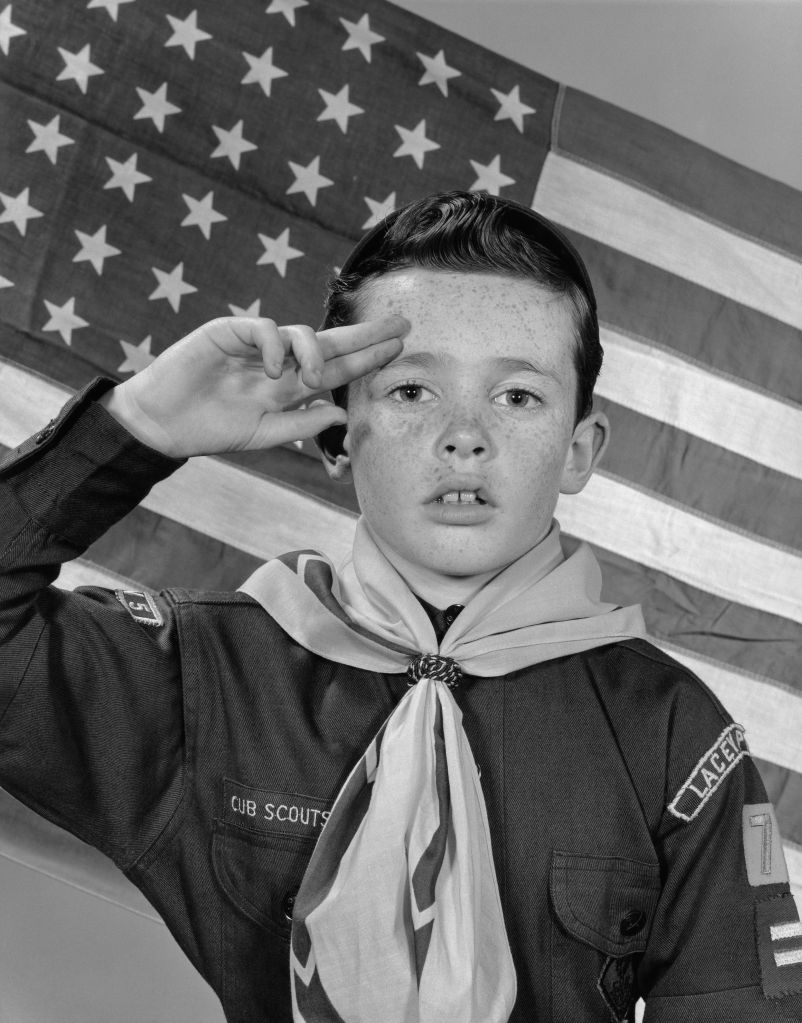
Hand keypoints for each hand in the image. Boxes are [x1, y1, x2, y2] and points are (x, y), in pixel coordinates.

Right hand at [99, 315, 407, 456]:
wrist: (164, 424)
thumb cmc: (211, 429)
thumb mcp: (265, 433)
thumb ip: (302, 422)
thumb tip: (340, 411)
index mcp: (288, 385)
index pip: (336, 368)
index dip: (366, 359)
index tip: (397, 350)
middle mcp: (278, 361)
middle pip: (331, 342)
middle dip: (366, 334)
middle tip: (401, 326)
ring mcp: (255, 344)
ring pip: (301, 333)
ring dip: (317, 352)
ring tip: (315, 377)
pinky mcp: (230, 331)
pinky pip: (265, 328)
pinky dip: (275, 347)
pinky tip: (274, 368)